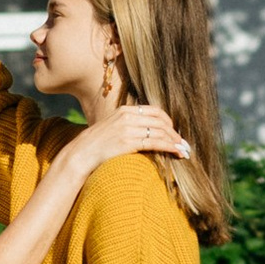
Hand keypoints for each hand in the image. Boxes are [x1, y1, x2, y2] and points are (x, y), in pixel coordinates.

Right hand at [68, 100, 187, 173]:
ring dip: (175, 141)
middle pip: (160, 121)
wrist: (81, 153)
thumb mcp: (112, 126)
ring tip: (183, 150)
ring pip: (160, 132)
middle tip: (183, 143)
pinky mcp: (128, 142)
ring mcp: (127, 129)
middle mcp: (127, 116)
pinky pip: (154, 142)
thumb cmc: (97, 144)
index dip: (168, 121)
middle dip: (174, 132)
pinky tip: (175, 152)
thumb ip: (128, 124)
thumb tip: (144, 130)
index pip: (154, 111)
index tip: (174, 131)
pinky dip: (168, 146)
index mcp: (125, 110)